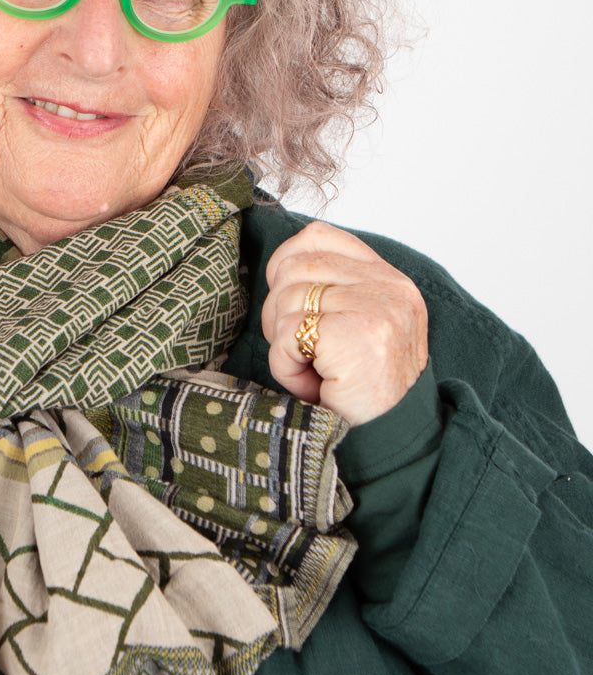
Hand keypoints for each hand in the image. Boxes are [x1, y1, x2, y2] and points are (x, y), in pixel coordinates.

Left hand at [262, 221, 428, 425]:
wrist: (395, 438)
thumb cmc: (366, 389)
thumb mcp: (359, 327)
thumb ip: (335, 292)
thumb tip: (281, 270)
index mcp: (389, 279)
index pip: (320, 236)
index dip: (286, 262)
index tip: (285, 297)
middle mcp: (389, 287)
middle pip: (295, 269)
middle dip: (278, 312)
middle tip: (299, 349)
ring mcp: (376, 309)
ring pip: (286, 301)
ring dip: (284, 345)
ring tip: (313, 371)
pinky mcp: (356, 335)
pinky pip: (287, 334)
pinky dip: (285, 365)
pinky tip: (312, 383)